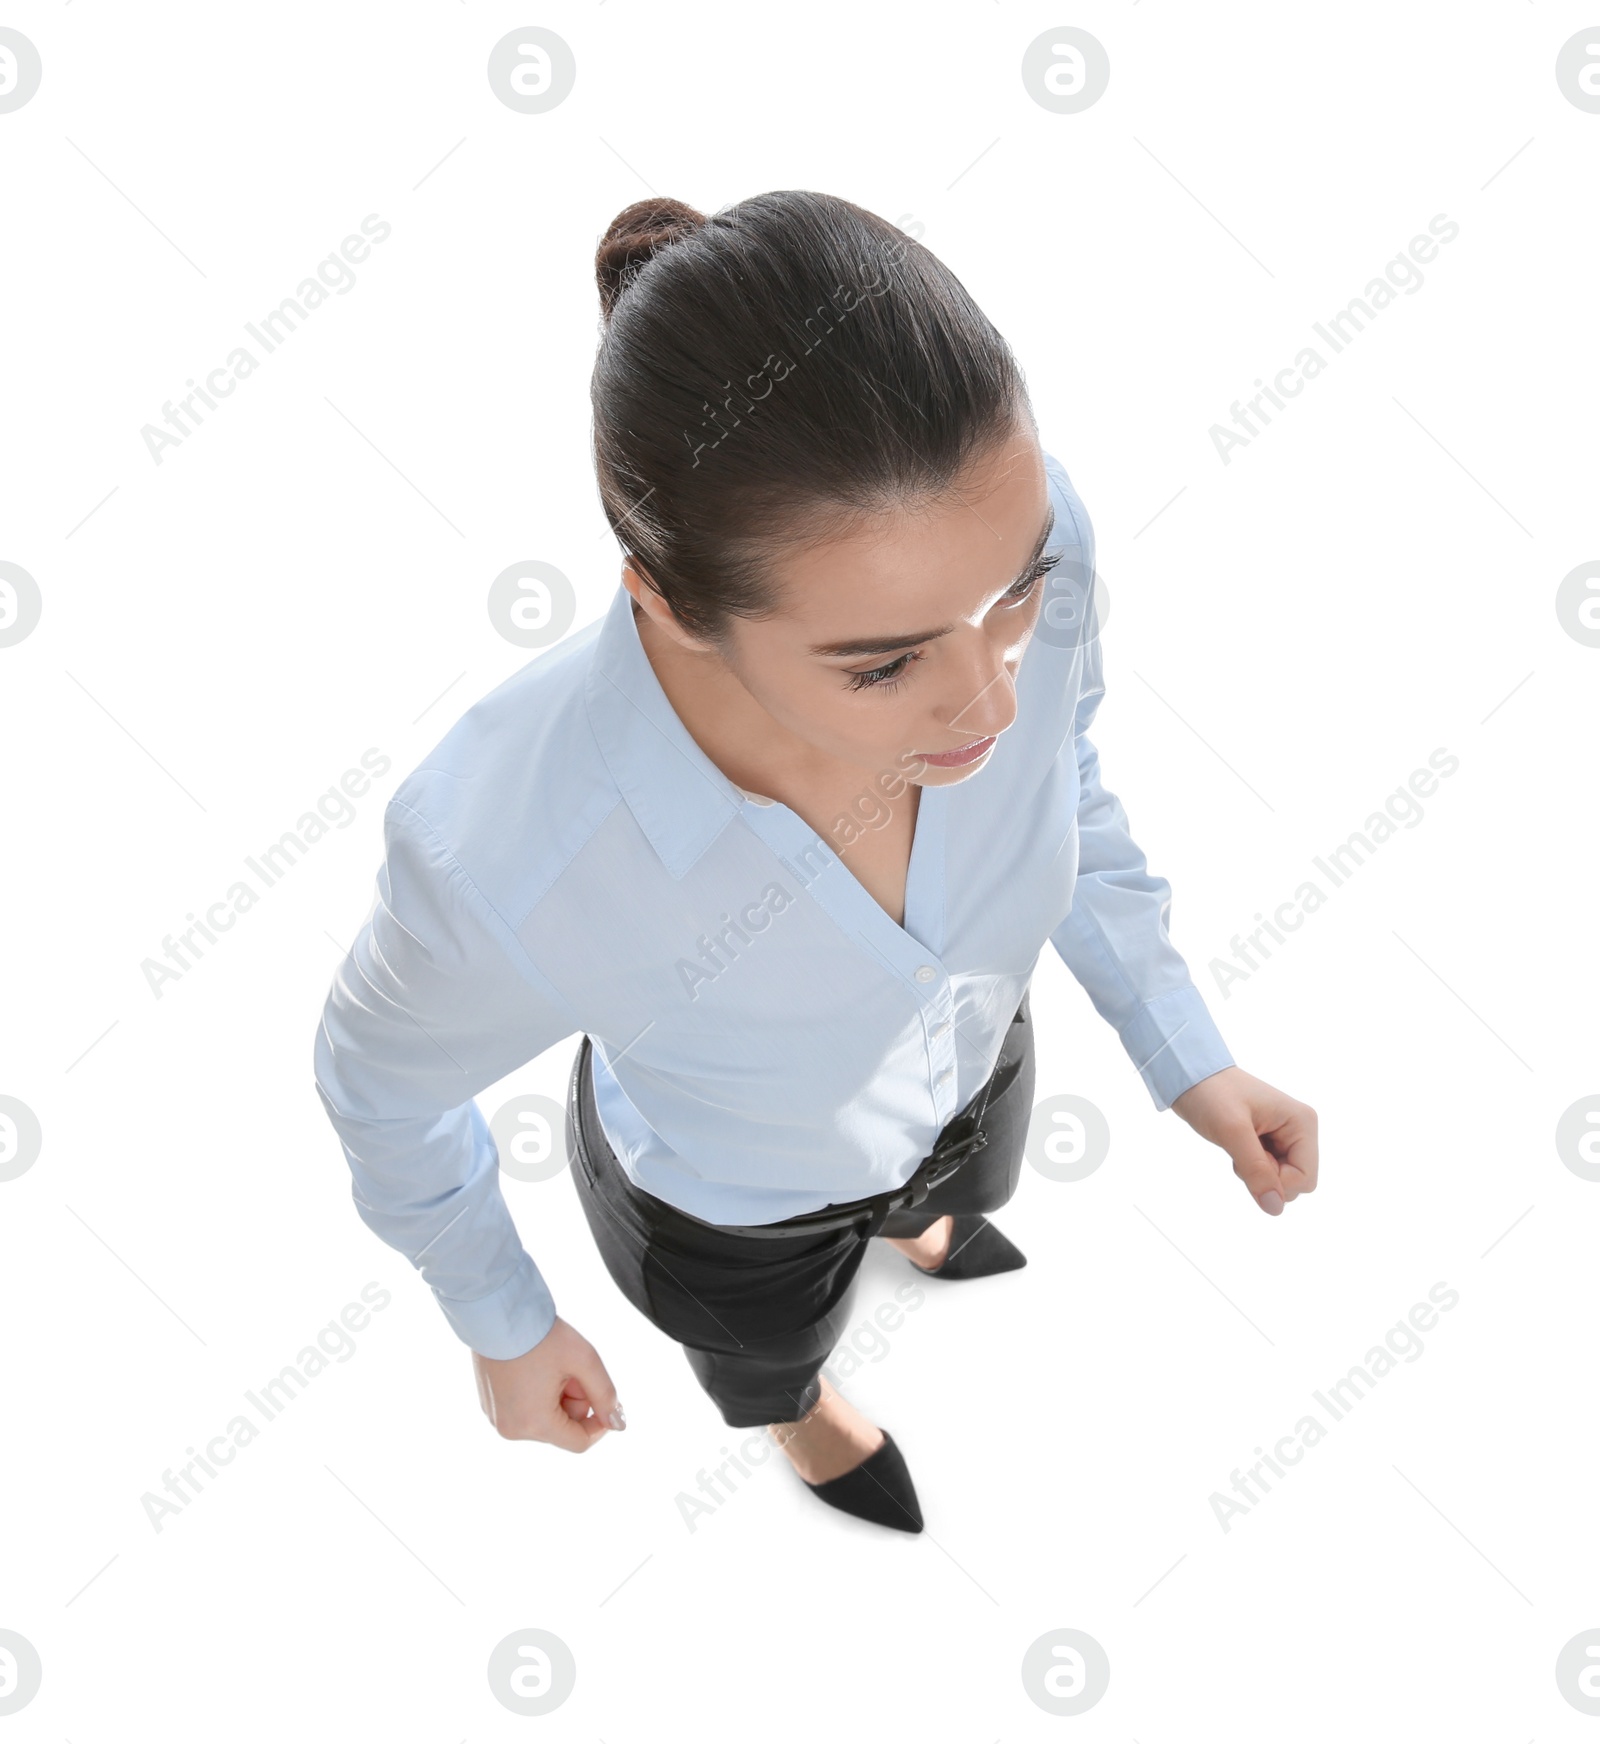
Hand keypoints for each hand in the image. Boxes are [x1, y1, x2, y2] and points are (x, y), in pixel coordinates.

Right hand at [472, 1316, 625, 1450]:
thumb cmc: (541, 1335)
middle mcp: (511, 1429)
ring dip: (556, 1396)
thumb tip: (617, 1425)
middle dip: (574, 1400)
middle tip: (571, 1368)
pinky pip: (524, 1409)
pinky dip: (536, 1394)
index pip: (579, 1442)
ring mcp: (496, 1418)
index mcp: (535, 1424)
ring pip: (544, 1418)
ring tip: (551, 1364)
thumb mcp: (584, 1360)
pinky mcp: (489, 1405)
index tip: (603, 1397)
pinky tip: (533, 1365)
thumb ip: (605, 1394)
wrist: (497, 1312)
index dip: (598, 1423)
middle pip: (561, 1428)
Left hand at [1170, 1066, 1317, 1216]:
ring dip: (1255, 1173)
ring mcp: (1285, 1137)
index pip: (1306, 1178)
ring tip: (1236, 1145)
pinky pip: (1266, 1173)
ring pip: (1280, 1180)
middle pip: (1296, 1182)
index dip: (1276, 1182)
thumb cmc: (1211, 1094)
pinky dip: (1249, 1168)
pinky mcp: (1268, 1143)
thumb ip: (1256, 1170)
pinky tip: (1235, 1147)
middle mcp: (1300, 1131)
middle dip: (1266, 1177)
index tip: (1248, 1159)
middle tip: (1241, 1149)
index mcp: (1302, 1123)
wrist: (1189, 1075)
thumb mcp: (1232, 1131)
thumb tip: (1276, 1209)